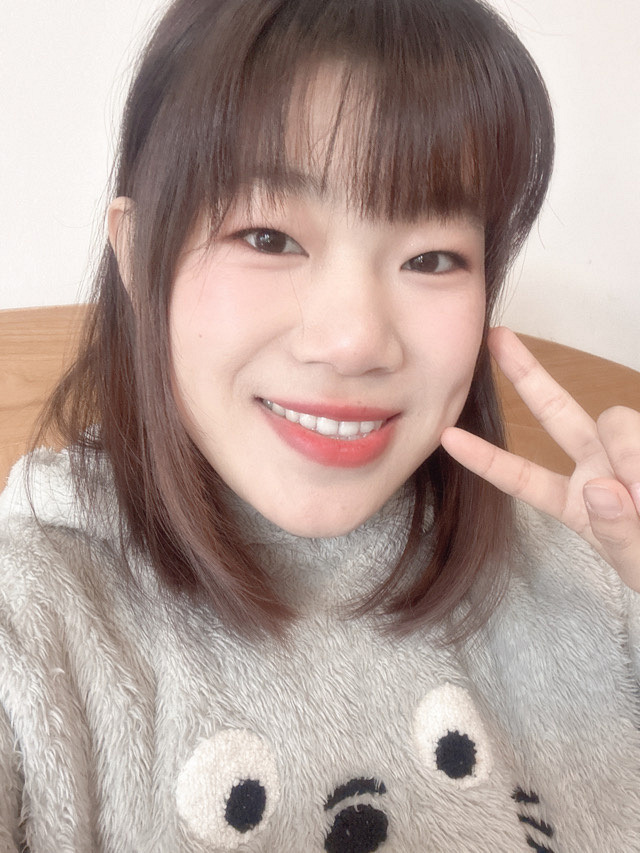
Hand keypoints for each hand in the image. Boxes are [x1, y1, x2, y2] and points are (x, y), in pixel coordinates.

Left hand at [441, 327, 639, 591]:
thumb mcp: (639, 566)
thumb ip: (621, 535)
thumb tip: (602, 489)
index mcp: (575, 505)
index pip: (523, 479)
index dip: (485, 458)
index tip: (446, 437)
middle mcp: (598, 471)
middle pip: (555, 413)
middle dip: (526, 374)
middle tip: (497, 337)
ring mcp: (632, 456)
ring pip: (616, 421)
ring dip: (630, 455)